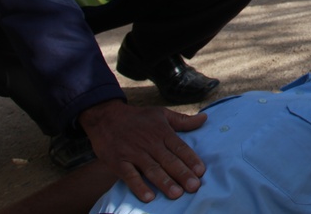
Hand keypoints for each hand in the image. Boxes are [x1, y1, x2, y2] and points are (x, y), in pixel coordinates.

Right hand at [79, 100, 207, 202]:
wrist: (105, 117)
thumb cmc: (137, 117)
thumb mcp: (161, 113)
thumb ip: (182, 120)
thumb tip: (205, 118)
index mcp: (162, 132)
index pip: (179, 147)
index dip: (191, 159)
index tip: (201, 171)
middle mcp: (149, 143)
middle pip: (169, 160)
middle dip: (182, 174)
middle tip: (194, 187)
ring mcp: (134, 153)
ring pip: (152, 169)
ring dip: (164, 182)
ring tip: (176, 194)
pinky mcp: (118, 162)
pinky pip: (130, 176)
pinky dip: (139, 186)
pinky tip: (149, 197)